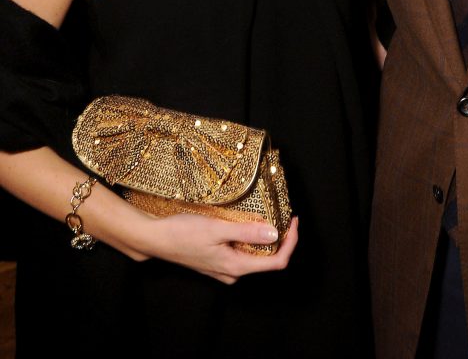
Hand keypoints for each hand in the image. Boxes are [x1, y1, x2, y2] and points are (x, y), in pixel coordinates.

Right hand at [145, 212, 298, 284]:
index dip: (290, 242)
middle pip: (267, 260)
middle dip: (278, 238)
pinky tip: (245, 223)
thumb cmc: (183, 232)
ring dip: (263, 237)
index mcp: (236, 266)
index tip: (292, 221)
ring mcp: (224, 269)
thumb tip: (274, 235)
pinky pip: (241, 253)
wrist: (156, 239)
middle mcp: (232, 272)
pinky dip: (249, 238)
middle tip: (281, 214)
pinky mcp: (217, 262)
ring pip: (254, 255)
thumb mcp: (217, 228)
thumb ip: (246, 233)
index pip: (276, 262)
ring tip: (265, 215)